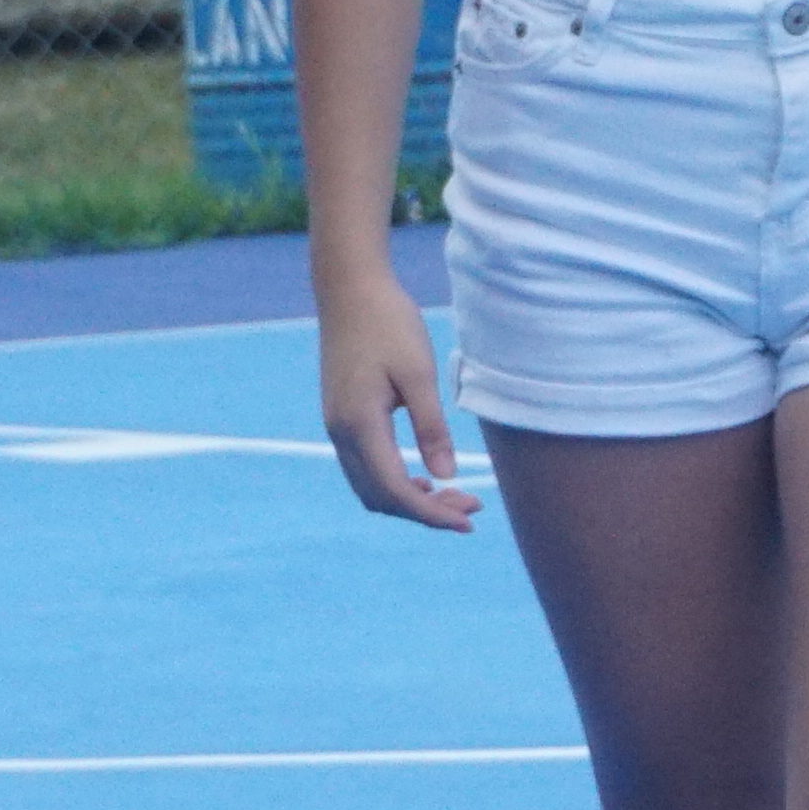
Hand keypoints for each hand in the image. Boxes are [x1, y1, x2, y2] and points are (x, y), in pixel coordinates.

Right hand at [320, 288, 480, 531]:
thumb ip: (432, 428)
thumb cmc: (388, 323)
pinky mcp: (341, 418)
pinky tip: (425, 476)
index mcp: (360, 425)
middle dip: (426, 511)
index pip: (397, 490)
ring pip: (370, 487)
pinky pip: (366, 468)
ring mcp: (337, 427)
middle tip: (472, 506)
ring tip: (453, 495)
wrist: (349, 289)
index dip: (432, 513)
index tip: (468, 520)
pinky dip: (395, 482)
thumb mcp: (419, 373)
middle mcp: (341, 434)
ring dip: (410, 499)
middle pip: (381, 497)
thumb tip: (447, 476)